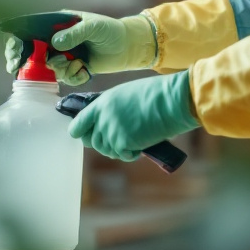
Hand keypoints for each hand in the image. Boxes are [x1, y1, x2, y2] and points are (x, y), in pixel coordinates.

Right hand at [3, 11, 157, 85]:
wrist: (128, 47)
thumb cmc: (110, 30)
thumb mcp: (93, 27)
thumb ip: (74, 33)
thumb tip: (55, 43)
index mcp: (58, 24)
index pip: (32, 31)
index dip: (19, 41)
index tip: (14, 52)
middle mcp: (58, 40)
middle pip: (34, 52)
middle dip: (29, 61)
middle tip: (24, 66)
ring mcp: (65, 55)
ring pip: (50, 67)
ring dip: (61, 69)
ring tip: (77, 63)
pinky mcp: (74, 68)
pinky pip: (66, 77)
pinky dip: (74, 76)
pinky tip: (86, 70)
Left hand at [68, 72, 198, 160]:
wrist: (170, 101)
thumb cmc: (155, 94)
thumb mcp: (126, 94)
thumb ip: (112, 108)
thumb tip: (109, 122)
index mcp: (102, 103)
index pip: (79, 122)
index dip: (79, 131)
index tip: (81, 135)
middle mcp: (103, 118)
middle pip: (93, 141)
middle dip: (104, 144)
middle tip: (118, 142)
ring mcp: (112, 131)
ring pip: (108, 150)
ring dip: (119, 149)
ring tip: (134, 140)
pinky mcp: (123, 143)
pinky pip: (123, 155)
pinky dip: (132, 154)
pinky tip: (141, 145)